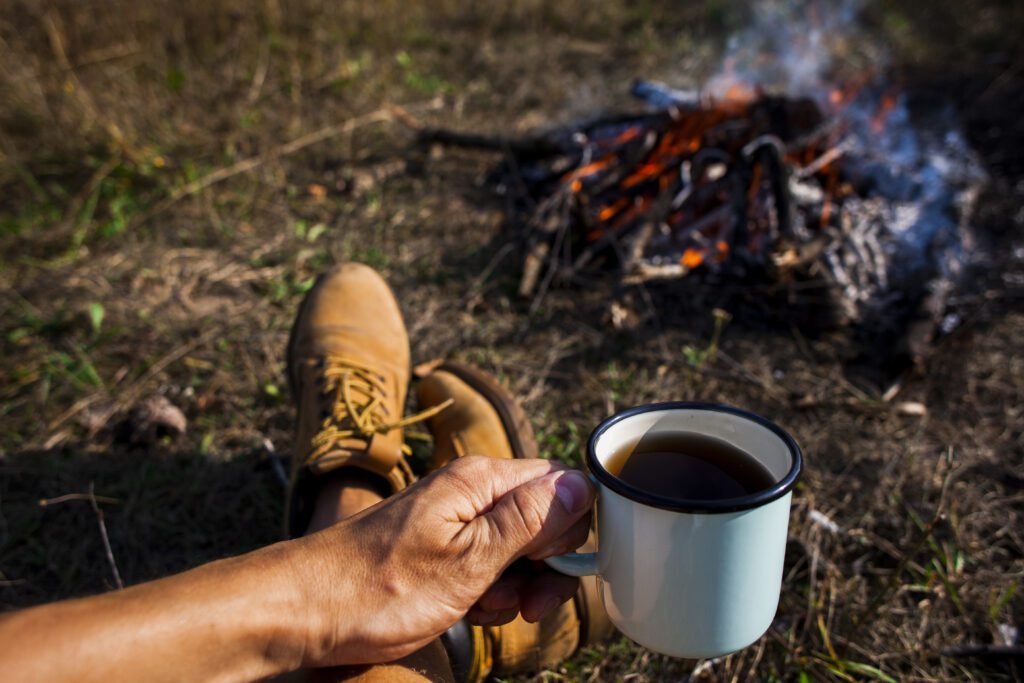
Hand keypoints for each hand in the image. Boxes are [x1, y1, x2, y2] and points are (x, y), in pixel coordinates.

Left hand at [291, 456, 594, 667]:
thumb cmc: (380, 588)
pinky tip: (465, 610)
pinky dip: (486, 592)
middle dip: (544, 567)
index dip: (568, 528)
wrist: (306, 611)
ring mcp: (454, 519)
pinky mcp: (440, 547)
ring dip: (514, 586)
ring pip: (517, 548)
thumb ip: (530, 521)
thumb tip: (582, 483)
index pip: (559, 484)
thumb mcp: (469, 560)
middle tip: (524, 604)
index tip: (549, 569)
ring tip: (482, 608)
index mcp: (481, 481)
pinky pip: (486, 564)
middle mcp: (470, 491)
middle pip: (542, 518)